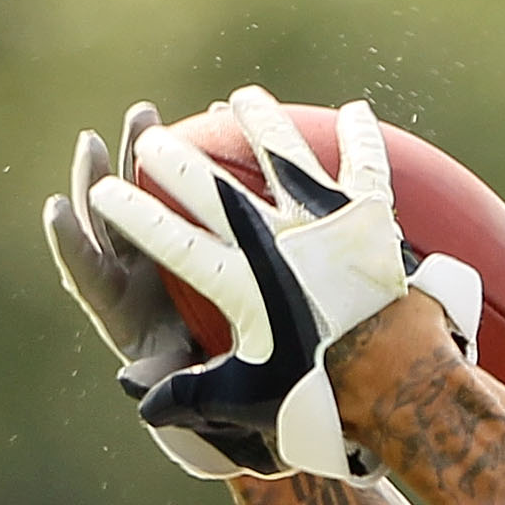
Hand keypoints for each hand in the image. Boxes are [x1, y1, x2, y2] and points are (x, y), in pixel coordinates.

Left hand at [41, 107, 265, 478]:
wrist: (241, 367)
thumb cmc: (210, 378)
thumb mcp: (187, 382)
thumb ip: (162, 377)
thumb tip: (133, 386)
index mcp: (118, 305)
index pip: (84, 270)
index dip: (69, 241)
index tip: (54, 209)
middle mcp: (130, 268)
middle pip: (106, 218)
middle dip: (96, 179)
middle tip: (92, 143)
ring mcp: (158, 244)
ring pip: (141, 192)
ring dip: (139, 152)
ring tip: (146, 114)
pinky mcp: (189, 228)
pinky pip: (186, 189)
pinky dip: (194, 159)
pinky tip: (212, 121)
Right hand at [90, 88, 478, 480]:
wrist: (400, 383)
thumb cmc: (324, 400)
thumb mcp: (253, 399)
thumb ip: (194, 395)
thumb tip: (145, 404)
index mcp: (240, 282)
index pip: (170, 240)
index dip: (132, 215)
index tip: (103, 194)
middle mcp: (275, 239)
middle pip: (211, 185)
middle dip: (173, 159)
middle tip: (151, 141)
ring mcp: (322, 220)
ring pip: (282, 153)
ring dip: (259, 122)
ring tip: (241, 100)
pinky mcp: (371, 215)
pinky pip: (364, 163)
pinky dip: (358, 136)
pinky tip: (355, 111)